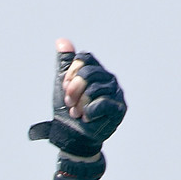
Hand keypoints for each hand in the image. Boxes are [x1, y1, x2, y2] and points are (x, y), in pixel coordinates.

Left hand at [28, 39, 125, 156]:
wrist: (72, 138)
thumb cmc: (68, 113)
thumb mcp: (63, 86)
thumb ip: (65, 64)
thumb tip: (61, 41)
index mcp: (96, 71)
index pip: (83, 60)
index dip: (70, 75)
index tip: (65, 89)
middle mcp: (108, 79)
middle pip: (88, 73)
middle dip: (73, 91)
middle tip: (71, 104)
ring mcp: (116, 93)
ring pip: (93, 89)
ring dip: (79, 105)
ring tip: (79, 113)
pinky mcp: (119, 109)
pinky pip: (101, 103)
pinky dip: (89, 112)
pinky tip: (88, 118)